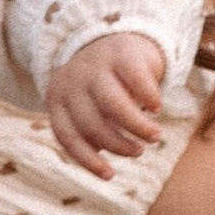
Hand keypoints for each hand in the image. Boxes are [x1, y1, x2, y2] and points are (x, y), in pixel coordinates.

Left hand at [46, 32, 165, 176]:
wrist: (113, 38)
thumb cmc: (100, 86)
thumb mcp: (86, 106)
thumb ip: (90, 131)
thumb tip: (102, 166)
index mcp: (58, 98)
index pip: (68, 136)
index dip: (88, 160)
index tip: (110, 176)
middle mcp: (73, 81)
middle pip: (93, 123)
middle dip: (119, 144)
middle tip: (138, 152)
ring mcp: (97, 65)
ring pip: (115, 105)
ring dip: (137, 126)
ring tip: (154, 137)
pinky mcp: (123, 52)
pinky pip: (137, 82)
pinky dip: (149, 98)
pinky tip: (156, 108)